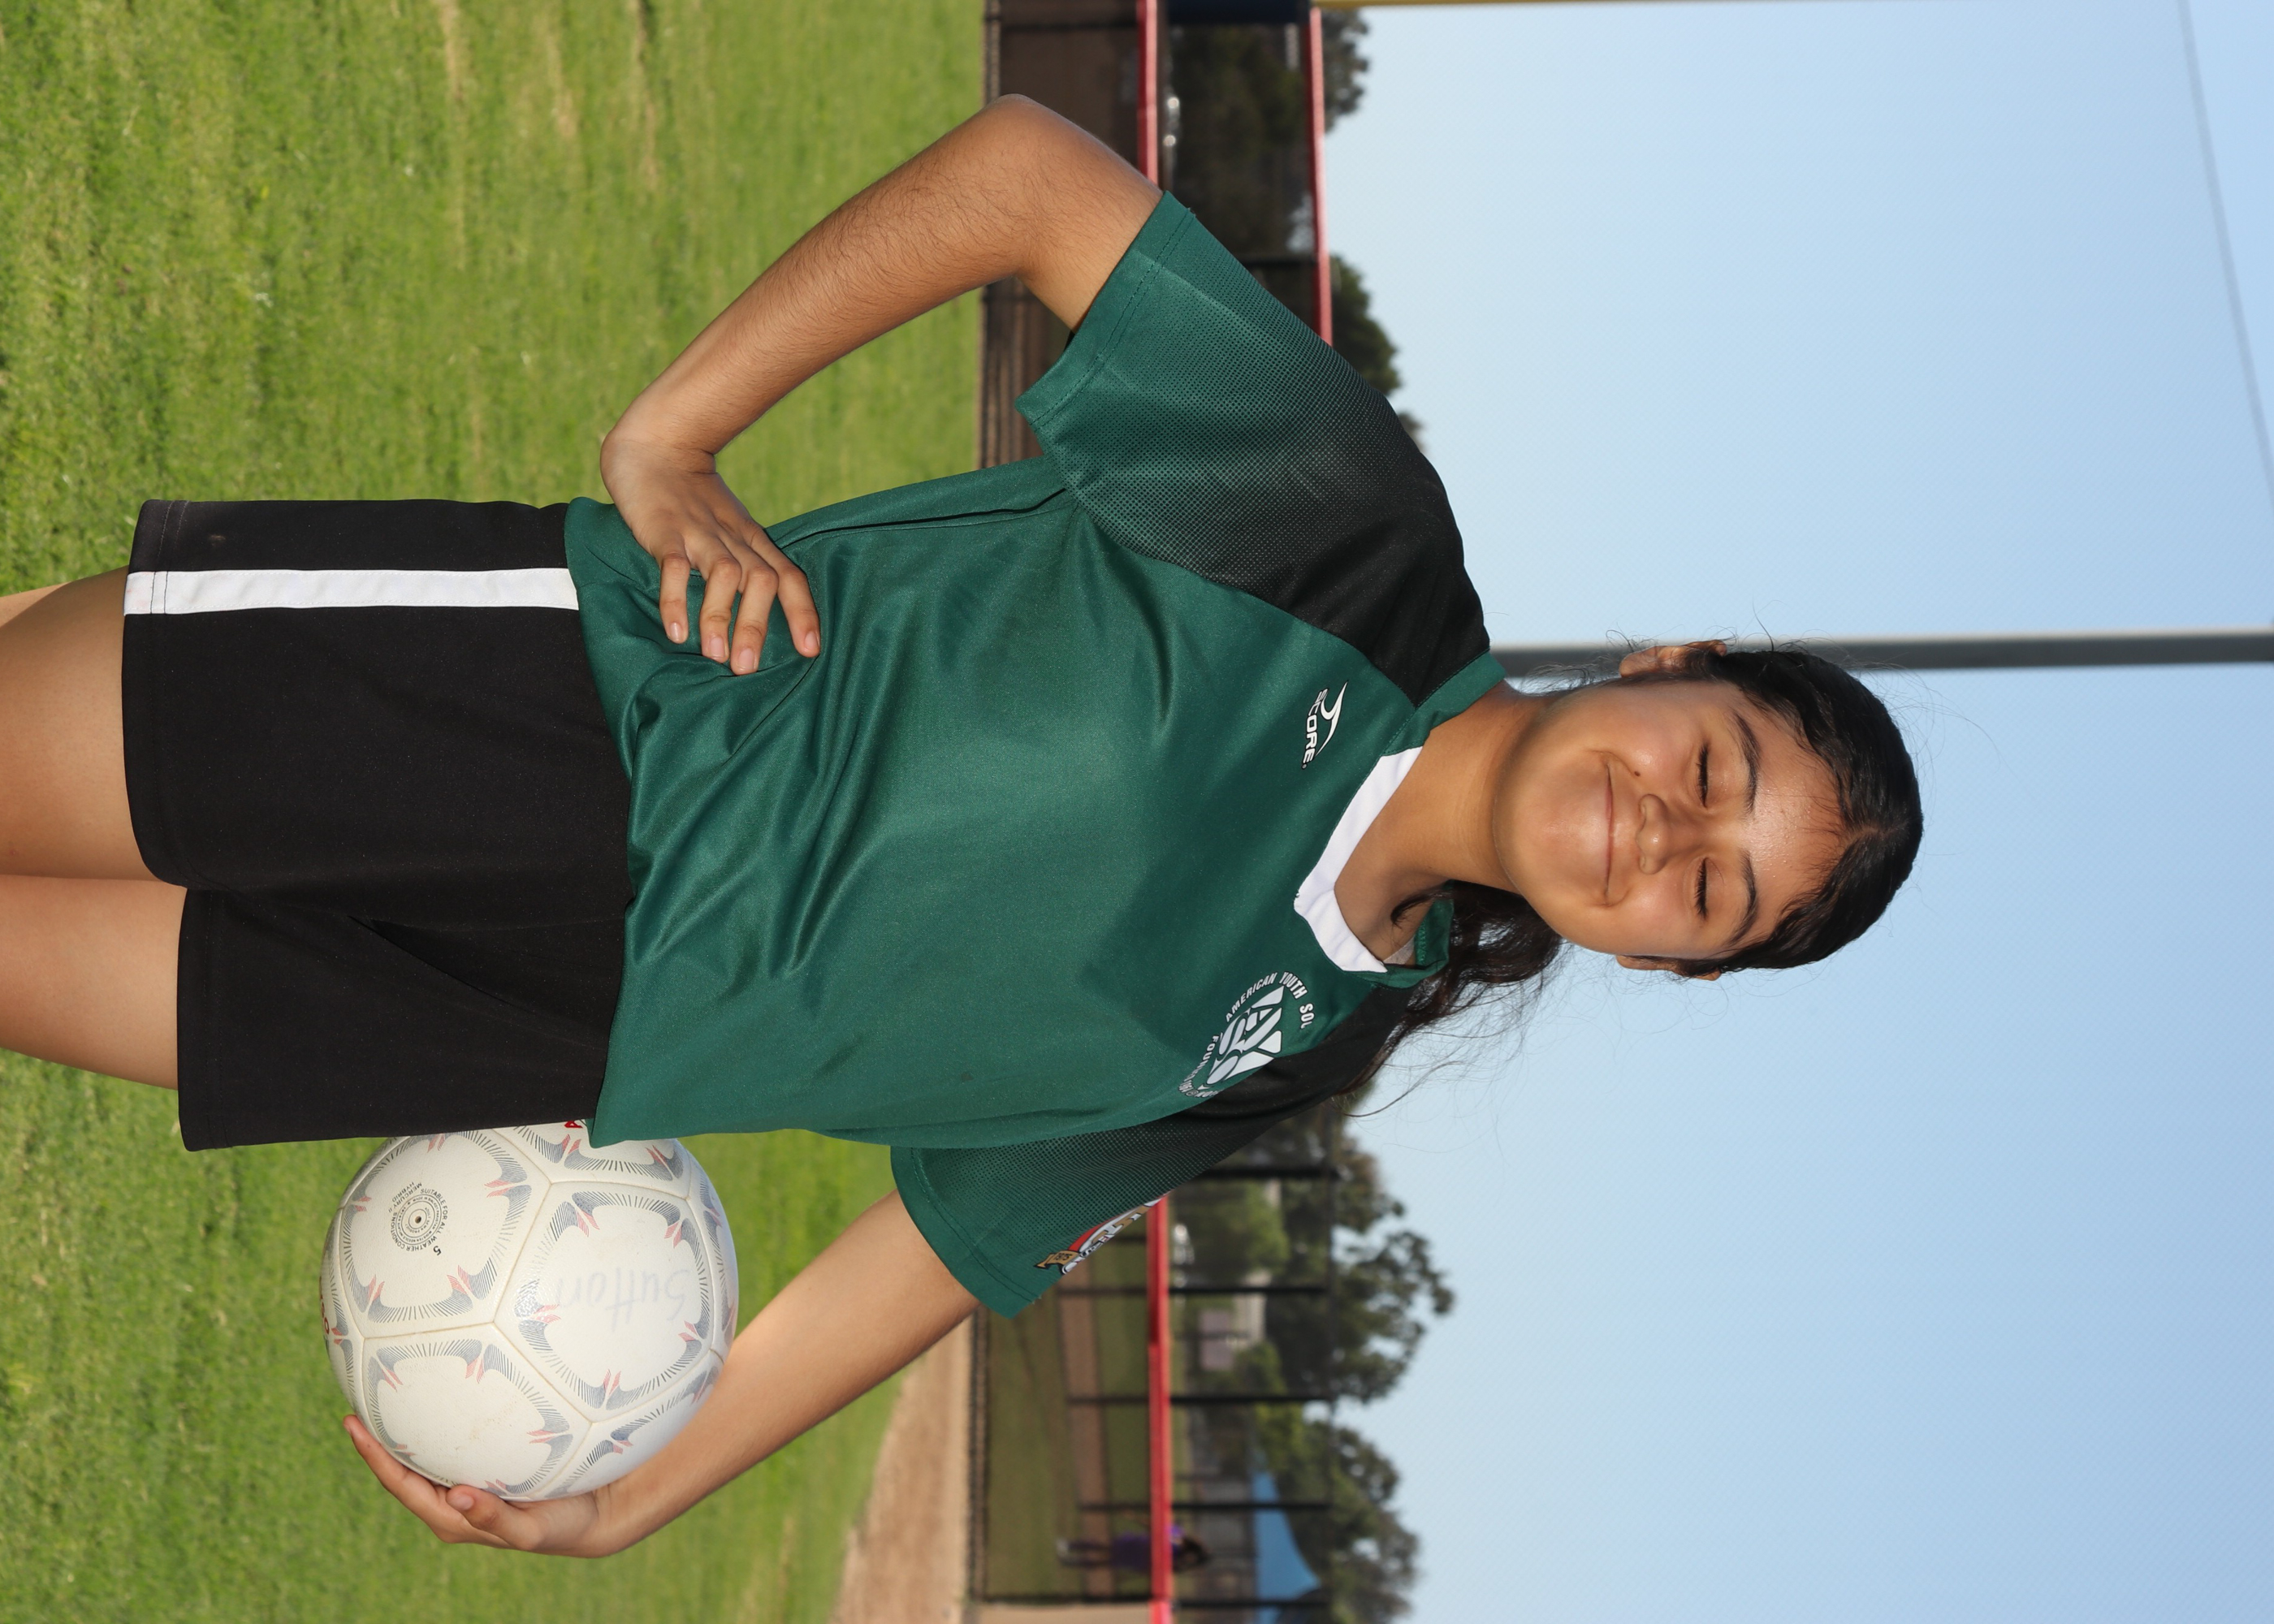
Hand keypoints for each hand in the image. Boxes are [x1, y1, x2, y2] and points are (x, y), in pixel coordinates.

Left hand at [343, 1414, 620, 1556]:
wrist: (593, 1514)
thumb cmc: (560, 1525)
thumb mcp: (529, 1530)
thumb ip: (494, 1517)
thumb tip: (457, 1495)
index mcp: (452, 1517)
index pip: (401, 1484)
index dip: (374, 1456)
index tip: (353, 1423)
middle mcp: (452, 1500)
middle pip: (403, 1468)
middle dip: (379, 1439)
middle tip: (360, 1397)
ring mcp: (467, 1484)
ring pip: (425, 1455)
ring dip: (404, 1429)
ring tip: (389, 1391)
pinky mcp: (486, 1468)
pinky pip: (452, 1444)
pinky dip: (438, 1422)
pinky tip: (438, 1395)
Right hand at [597, 435, 820, 672]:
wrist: (658, 446)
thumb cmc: (694, 497)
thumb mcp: (729, 525)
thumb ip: (741, 562)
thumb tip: (751, 615)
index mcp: (751, 538)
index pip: (787, 575)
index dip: (802, 611)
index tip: (810, 650)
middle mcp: (732, 537)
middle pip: (759, 580)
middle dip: (755, 626)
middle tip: (747, 669)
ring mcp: (699, 533)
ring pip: (722, 575)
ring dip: (718, 617)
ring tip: (714, 656)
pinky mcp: (664, 531)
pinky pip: (674, 567)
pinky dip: (675, 600)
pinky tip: (676, 632)